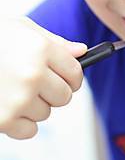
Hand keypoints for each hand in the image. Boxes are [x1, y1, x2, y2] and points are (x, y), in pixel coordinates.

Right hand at [0, 17, 86, 139]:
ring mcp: (19, 99)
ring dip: (33, 106)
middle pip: (64, 97)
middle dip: (53, 92)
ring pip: (45, 113)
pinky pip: (29, 130)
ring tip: (11, 89)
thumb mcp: (21, 29)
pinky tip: (5, 104)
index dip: (71, 76)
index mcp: (40, 49)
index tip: (64, 77)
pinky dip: (20, 122)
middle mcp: (33, 75)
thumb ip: (54, 42)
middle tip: (32, 83)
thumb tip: (82, 52)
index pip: (75, 73)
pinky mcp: (4, 120)